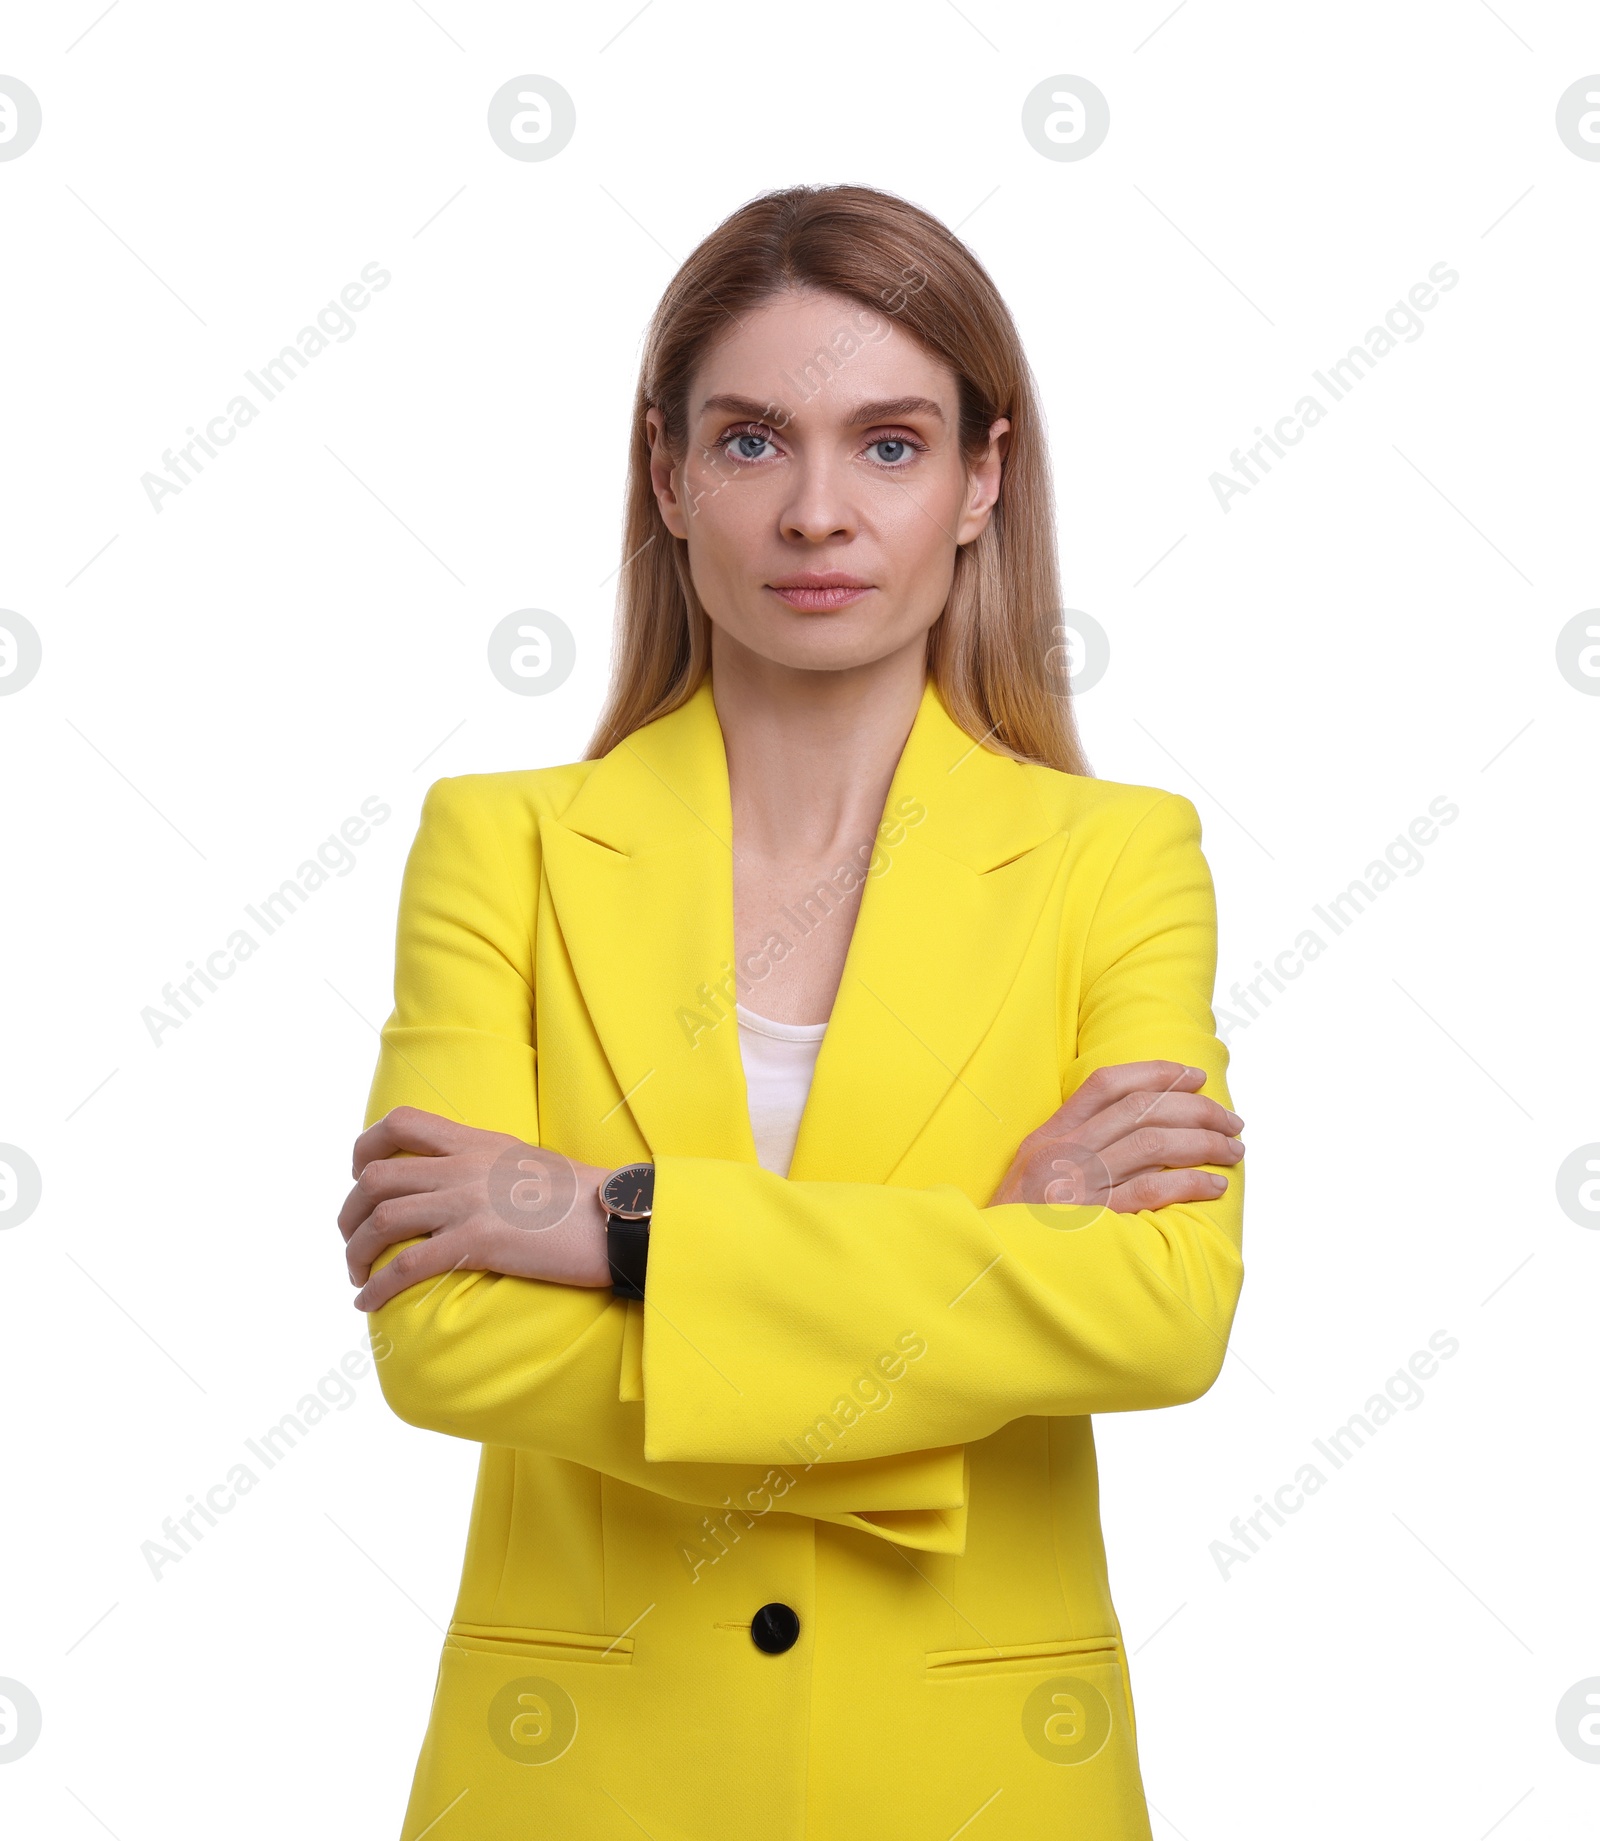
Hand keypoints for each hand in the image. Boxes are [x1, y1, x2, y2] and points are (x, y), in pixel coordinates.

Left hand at [337, 1107, 612, 1311]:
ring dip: (355, 1253)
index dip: (365, 1150)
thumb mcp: (529, 1161)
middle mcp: (463, 1165)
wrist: (619, 1217)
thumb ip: (489, 1165)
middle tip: (352, 1242)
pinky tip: (368, 1305)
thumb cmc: (585, 1197)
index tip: (360, 1178)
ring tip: (357, 1277)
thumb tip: (466, 1185)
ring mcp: (468, 1202)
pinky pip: (406, 1266)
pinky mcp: (477, 1242)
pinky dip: (377, 1288)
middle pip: (375, 1178)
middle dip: (349, 1214)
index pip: (400, 1123)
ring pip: (380, 1221)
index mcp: (476, 1140)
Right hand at [989, 1061, 1243, 1215]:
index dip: (1157, 1072)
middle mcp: (1063, 1150)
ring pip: (1153, 1143)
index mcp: (1049, 1133)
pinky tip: (1214, 1186)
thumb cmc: (1018, 1223)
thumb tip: (1137, 1128)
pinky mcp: (1092, 1220)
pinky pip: (1150, 1190)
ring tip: (1233, 1151)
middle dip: (1198, 1109)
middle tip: (1232, 1121)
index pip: (1108, 1083)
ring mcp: (1076, 1183)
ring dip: (1204, 1143)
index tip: (1196, 1077)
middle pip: (1142, 1109)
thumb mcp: (1033, 1170)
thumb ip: (1073, 1146)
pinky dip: (1189, 1183)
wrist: (988, 1266)